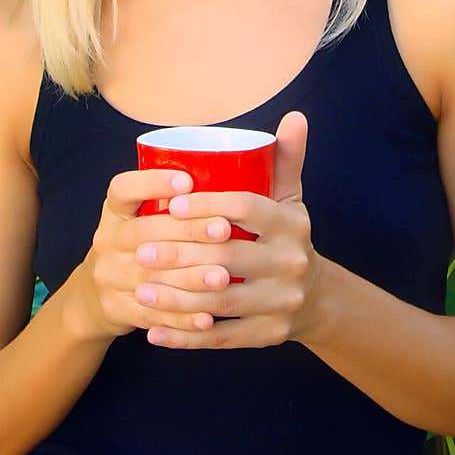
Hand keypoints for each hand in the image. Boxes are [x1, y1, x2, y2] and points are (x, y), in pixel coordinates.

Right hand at [65, 167, 235, 342]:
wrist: (90, 298)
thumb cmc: (132, 249)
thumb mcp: (135, 220)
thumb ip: (166, 205)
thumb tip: (225, 183)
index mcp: (114, 212)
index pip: (123, 189)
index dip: (153, 183)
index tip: (187, 182)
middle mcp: (107, 241)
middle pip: (144, 233)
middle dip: (187, 230)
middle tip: (223, 229)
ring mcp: (108, 277)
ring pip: (151, 277)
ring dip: (189, 278)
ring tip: (222, 276)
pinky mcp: (116, 309)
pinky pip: (152, 315)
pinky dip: (180, 319)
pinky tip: (207, 318)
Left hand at [136, 112, 326, 349]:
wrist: (316, 299)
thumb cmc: (287, 238)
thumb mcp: (292, 199)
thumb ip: (287, 159)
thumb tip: (294, 115)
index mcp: (292, 225)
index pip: (245, 209)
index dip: (207, 205)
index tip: (170, 204)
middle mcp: (291, 264)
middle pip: (227, 257)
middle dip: (179, 255)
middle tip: (140, 252)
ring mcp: (282, 303)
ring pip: (220, 302)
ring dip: (175, 299)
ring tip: (139, 290)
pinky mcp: (270, 335)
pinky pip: (222, 339)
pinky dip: (186, 338)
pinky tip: (153, 333)